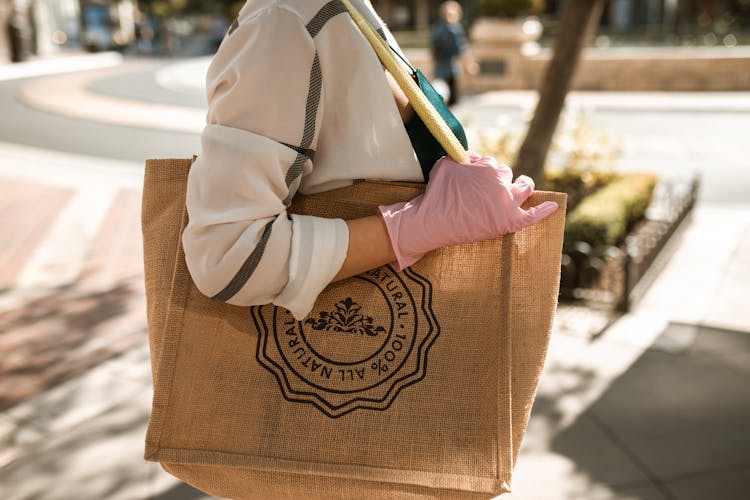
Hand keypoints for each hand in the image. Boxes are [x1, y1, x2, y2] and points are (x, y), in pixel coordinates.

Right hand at [379, 153, 557, 269]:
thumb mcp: (446, 164)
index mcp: (489, 167)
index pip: (493, 165)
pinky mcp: (508, 222)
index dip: (483, 172)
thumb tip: (473, 157)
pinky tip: (553, 206)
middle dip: (500, 180)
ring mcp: (507, 203)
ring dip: (524, 186)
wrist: (433, 221)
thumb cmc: (437, 192)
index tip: (474, 180)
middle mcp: (502, 182)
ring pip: (524, 189)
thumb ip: (463, 157)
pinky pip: (531, 216)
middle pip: (508, 176)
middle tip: (486, 191)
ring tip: (522, 186)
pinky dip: (544, 211)